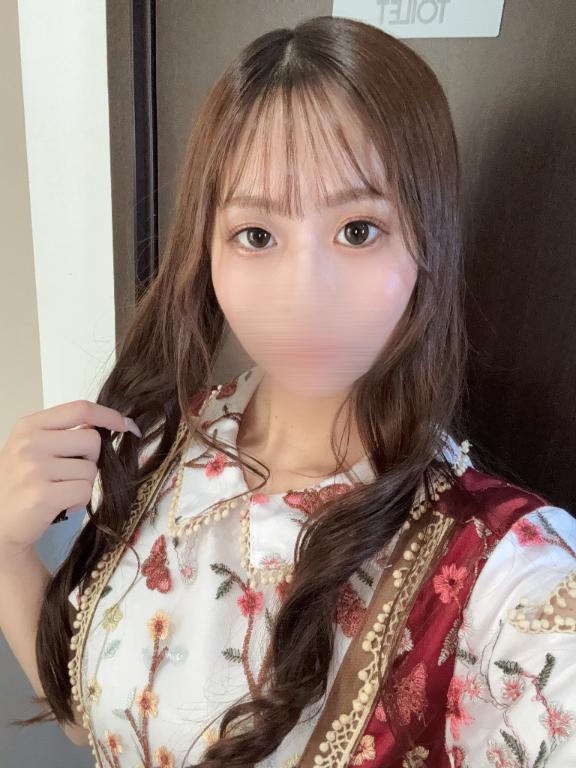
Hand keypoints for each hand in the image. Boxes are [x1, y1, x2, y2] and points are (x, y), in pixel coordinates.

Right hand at [0, 400, 140, 556]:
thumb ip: (62, 434)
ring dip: (83, 484)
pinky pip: (85, 491)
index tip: (125, 424)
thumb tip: (107, 425)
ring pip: (90, 470)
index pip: (79, 409)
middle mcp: (29, 443)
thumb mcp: (32, 448)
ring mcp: (34, 468)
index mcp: (29, 426)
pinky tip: (60, 505)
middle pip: (92, 440)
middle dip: (91, 460)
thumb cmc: (20, 484)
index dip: (108, 415)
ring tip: (60, 491)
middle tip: (70, 474)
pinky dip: (79, 501)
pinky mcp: (42, 495)